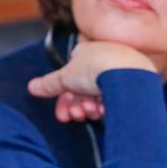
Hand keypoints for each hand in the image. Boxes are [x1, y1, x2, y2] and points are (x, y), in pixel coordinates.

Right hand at [29, 41, 155, 123]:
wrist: (129, 75)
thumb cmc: (97, 69)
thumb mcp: (65, 77)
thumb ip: (49, 84)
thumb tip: (32, 87)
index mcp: (86, 50)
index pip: (70, 75)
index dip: (64, 96)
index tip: (62, 112)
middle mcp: (103, 57)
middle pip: (83, 88)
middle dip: (76, 105)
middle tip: (74, 117)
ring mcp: (119, 69)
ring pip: (98, 94)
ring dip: (89, 107)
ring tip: (89, 113)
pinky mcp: (134, 82)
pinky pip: (114, 97)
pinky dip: (106, 106)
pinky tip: (103, 111)